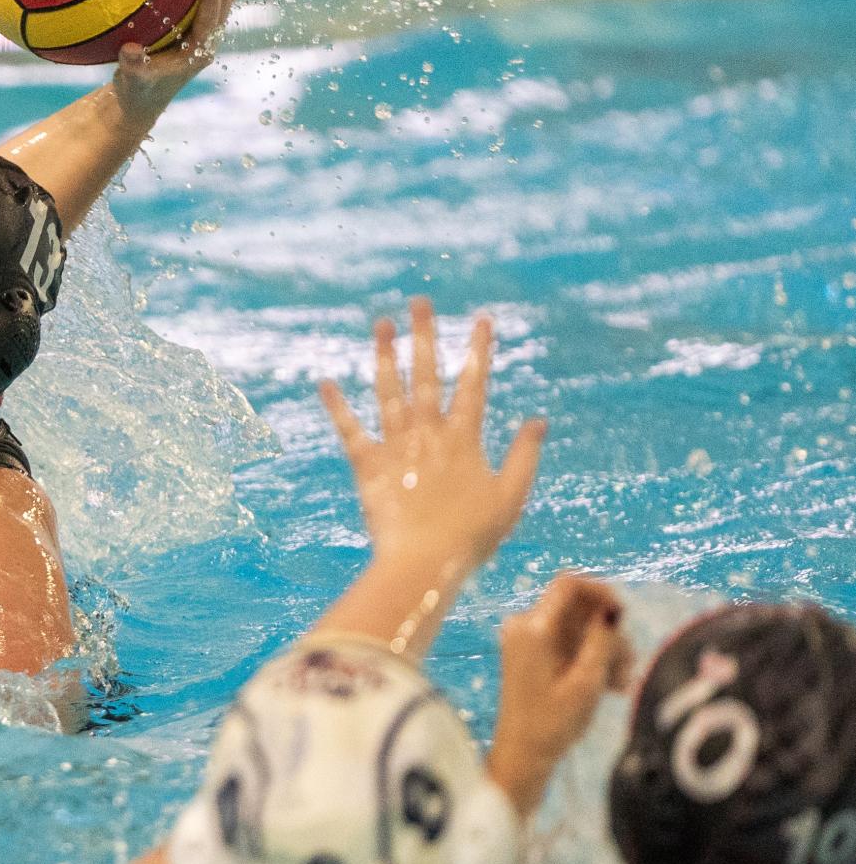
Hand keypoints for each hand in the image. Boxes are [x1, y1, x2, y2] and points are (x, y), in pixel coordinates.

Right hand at [110, 0, 243, 122]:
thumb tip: (129, 50)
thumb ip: (133, 66)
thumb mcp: (133, 80)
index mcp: (198, 52)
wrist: (143, 102)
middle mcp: (207, 40)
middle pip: (226, 0)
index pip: (210, 20)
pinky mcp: (194, 28)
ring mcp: (203, 32)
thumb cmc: (138, 92)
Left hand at [319, 298, 546, 570]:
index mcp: (465, 439)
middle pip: (426, 375)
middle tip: (420, 302)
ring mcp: (396, 447)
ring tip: (381, 324)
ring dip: (384, 355)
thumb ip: (525, 456)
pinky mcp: (367, 467)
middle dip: (425, 335)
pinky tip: (324, 382)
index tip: (482, 317)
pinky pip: (349, 430)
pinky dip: (336, 406)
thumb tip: (539, 421)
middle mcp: (428, 434)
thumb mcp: (511, 497)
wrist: (425, 562)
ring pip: (388, 392)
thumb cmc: (473, 537)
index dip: (478, 349)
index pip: (474, 383)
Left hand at [488, 575, 632, 813]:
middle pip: (579, 608)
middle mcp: (526, 626)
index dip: (601, 591)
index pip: (569, 583)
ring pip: (580, 627)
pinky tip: (610, 686)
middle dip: (609, 633)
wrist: (524, 753)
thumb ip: (601, 641)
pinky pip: (570, 642)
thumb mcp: (587, 681)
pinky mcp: (533, 654)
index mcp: (533, 628)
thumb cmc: (553, 722)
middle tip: (627, 667)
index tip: (624, 615)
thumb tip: (611, 610)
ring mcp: (528, 639)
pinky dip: (592, 658)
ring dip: (606, 650)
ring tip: (619, 684)